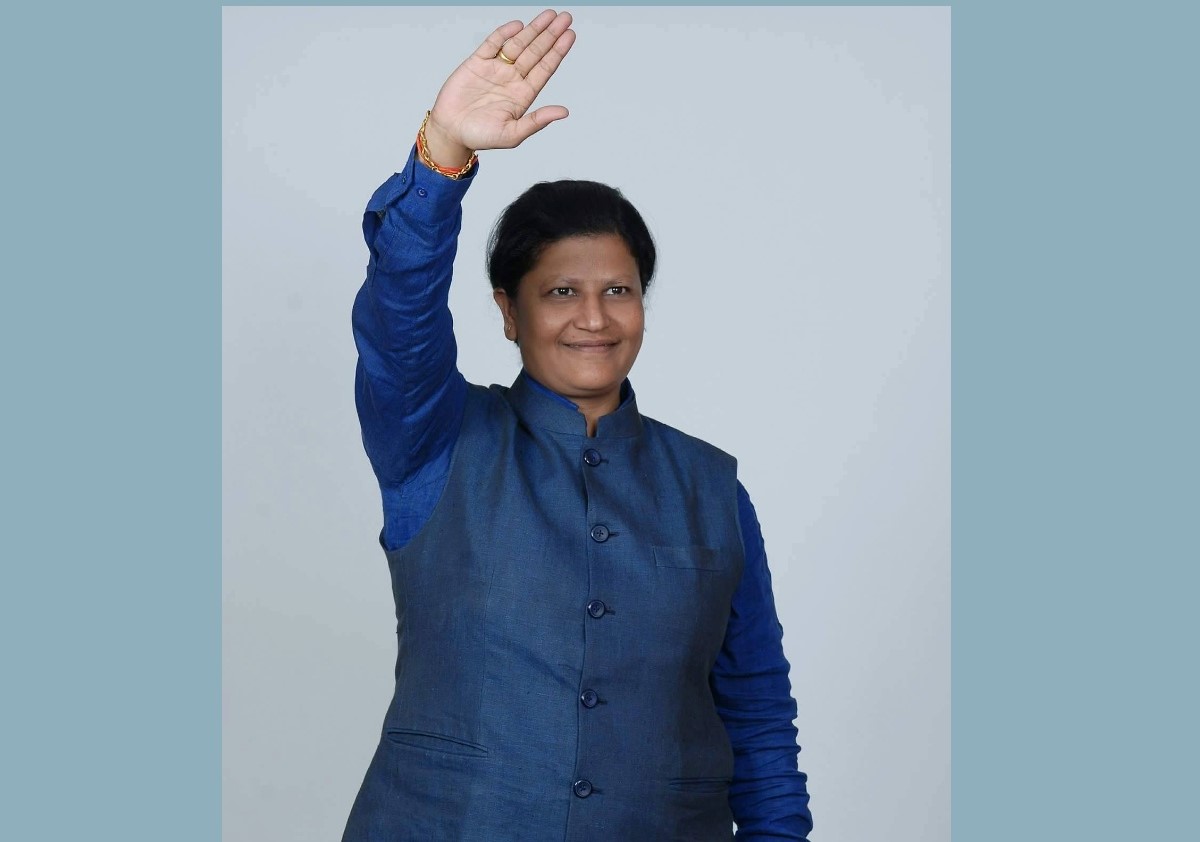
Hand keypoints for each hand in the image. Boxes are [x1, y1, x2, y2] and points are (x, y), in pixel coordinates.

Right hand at [422, 10, 575, 166]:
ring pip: (518, 44)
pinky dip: (504, 33)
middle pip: (536, 52)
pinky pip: (493, 44)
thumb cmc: (480, 137)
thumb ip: (537, 121)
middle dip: (550, 34)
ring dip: (533, 29)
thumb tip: (564, 112)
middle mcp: (512, 79)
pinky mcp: (477, 63)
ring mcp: (495, 69)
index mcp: (523, 94)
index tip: (570, 35)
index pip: (545, 68)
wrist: (450, 132)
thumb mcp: (513, 135)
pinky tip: (518, 25)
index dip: (558, 51)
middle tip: (565, 17)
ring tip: (549, 15)